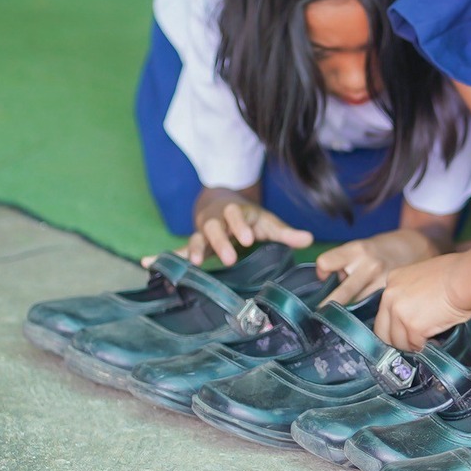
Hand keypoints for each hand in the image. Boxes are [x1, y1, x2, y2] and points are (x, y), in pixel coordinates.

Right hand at [178, 193, 312, 266]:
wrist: (220, 205)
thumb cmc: (248, 219)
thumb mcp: (266, 222)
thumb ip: (285, 232)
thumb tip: (309, 240)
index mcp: (235, 212)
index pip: (236, 214)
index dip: (240, 225)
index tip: (248, 239)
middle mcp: (216, 220)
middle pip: (214, 227)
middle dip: (220, 242)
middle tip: (230, 259)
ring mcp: (202, 233)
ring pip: (196, 238)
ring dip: (195, 249)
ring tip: (195, 263)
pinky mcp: (194, 246)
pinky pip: (181, 250)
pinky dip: (173, 257)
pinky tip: (162, 265)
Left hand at [314, 228, 440, 305]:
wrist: (421, 246)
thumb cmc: (385, 248)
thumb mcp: (363, 246)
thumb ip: (346, 264)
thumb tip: (329, 286)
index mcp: (357, 250)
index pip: (325, 263)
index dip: (323, 272)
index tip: (324, 278)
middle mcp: (369, 266)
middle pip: (339, 295)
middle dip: (329, 306)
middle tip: (321, 314)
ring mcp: (383, 284)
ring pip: (356, 307)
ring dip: (352, 312)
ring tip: (352, 313)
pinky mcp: (394, 297)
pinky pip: (373, 314)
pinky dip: (369, 316)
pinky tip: (370, 315)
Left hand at [376, 254, 470, 349]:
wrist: (464, 278)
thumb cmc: (454, 274)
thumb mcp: (422, 277)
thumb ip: (410, 294)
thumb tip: (414, 312)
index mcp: (392, 281)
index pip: (384, 311)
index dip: (394, 324)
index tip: (404, 329)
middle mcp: (389, 297)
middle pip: (382, 330)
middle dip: (397, 339)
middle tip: (412, 341)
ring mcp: (399, 313)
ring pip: (398, 341)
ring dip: (412, 344)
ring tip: (427, 341)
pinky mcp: (413, 327)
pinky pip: (414, 345)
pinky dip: (424, 347)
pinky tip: (434, 341)